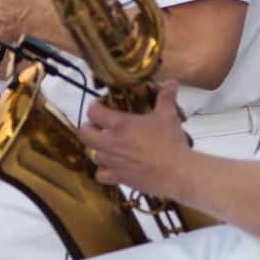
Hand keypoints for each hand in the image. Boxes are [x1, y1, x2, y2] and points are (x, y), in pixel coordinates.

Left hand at [78, 82, 191, 196]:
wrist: (176, 171)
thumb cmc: (170, 141)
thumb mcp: (167, 115)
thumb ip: (166, 97)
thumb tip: (172, 82)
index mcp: (120, 124)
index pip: (93, 112)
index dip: (94, 106)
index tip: (100, 105)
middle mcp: (110, 142)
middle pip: (83, 133)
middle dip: (88, 127)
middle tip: (98, 126)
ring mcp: (112, 162)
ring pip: (90, 154)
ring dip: (94, 148)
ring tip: (104, 145)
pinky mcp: (118, 178)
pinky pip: (99, 175)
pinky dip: (102, 171)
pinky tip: (111, 166)